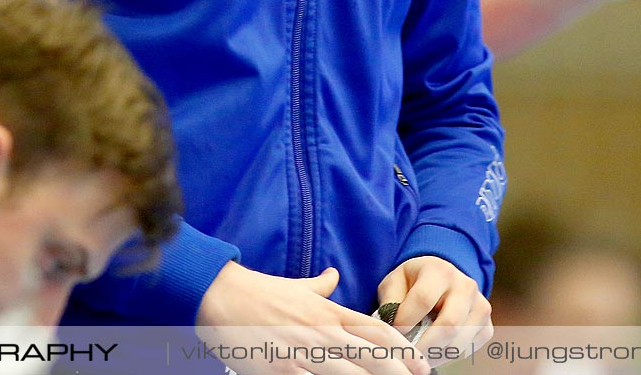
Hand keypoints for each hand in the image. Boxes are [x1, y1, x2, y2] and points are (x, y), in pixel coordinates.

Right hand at [197, 262, 425, 374]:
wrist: (220, 295)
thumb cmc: (258, 292)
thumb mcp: (294, 285)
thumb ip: (319, 286)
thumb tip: (333, 275)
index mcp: (327, 311)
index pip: (375, 328)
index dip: (401, 347)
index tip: (420, 361)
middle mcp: (321, 331)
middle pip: (371, 355)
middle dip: (398, 370)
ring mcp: (302, 353)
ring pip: (349, 373)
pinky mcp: (281, 370)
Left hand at [377, 256, 491, 360]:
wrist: (441, 279)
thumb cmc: (413, 283)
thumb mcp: (395, 282)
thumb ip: (390, 303)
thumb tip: (391, 330)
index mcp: (439, 271)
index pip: (423, 300)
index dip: (406, 322)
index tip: (394, 334)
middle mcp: (465, 286)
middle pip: (448, 324)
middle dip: (424, 345)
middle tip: (408, 355)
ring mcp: (481, 306)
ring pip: (460, 341)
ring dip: (436, 355)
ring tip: (419, 355)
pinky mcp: (487, 326)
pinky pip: (469, 349)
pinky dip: (449, 356)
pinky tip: (435, 351)